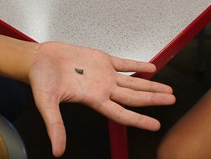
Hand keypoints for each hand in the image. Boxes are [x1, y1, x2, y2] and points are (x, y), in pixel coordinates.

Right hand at [28, 41, 175, 156]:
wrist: (38, 60)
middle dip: (154, 99)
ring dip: (150, 85)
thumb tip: (57, 151)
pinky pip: (124, 64)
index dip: (139, 120)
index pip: (122, 114)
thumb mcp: (47, 105)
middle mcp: (102, 88)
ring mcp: (104, 74)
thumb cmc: (41, 81)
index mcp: (93, 99)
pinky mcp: (101, 60)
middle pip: (134, 97)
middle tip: (172, 100)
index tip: (156, 125)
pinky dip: (138, 66)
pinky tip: (151, 68)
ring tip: (167, 89)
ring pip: (133, 82)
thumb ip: (55, 126)